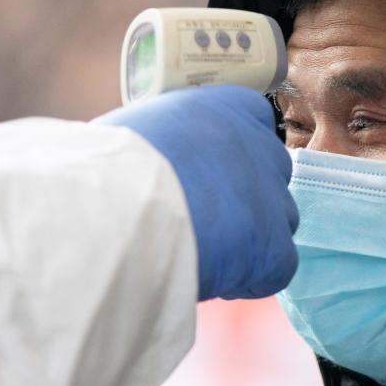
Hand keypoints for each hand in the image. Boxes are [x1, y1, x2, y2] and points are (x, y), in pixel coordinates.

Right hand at [94, 85, 297, 299]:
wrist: (114, 208)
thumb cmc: (107, 167)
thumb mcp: (141, 129)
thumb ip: (172, 139)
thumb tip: (165, 161)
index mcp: (226, 106)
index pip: (254, 124)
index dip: (233, 158)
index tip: (207, 179)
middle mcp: (258, 144)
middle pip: (269, 174)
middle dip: (244, 198)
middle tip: (202, 219)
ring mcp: (272, 196)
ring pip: (278, 221)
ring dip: (249, 239)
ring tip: (201, 251)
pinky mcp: (273, 245)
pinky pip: (277, 267)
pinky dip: (250, 278)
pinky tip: (213, 276)